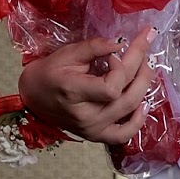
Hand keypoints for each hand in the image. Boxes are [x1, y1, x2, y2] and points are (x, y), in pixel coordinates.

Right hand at [17, 31, 153, 144]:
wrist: (33, 96)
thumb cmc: (50, 72)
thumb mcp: (68, 54)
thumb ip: (95, 47)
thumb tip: (120, 43)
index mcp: (74, 93)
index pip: (112, 87)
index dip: (121, 67)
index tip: (116, 52)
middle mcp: (85, 116)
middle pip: (126, 96)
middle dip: (142, 69)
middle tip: (144, 49)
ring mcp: (92, 128)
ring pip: (130, 110)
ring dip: (144, 86)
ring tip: (147, 68)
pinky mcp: (96, 135)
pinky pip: (123, 134)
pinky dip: (138, 121)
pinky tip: (144, 104)